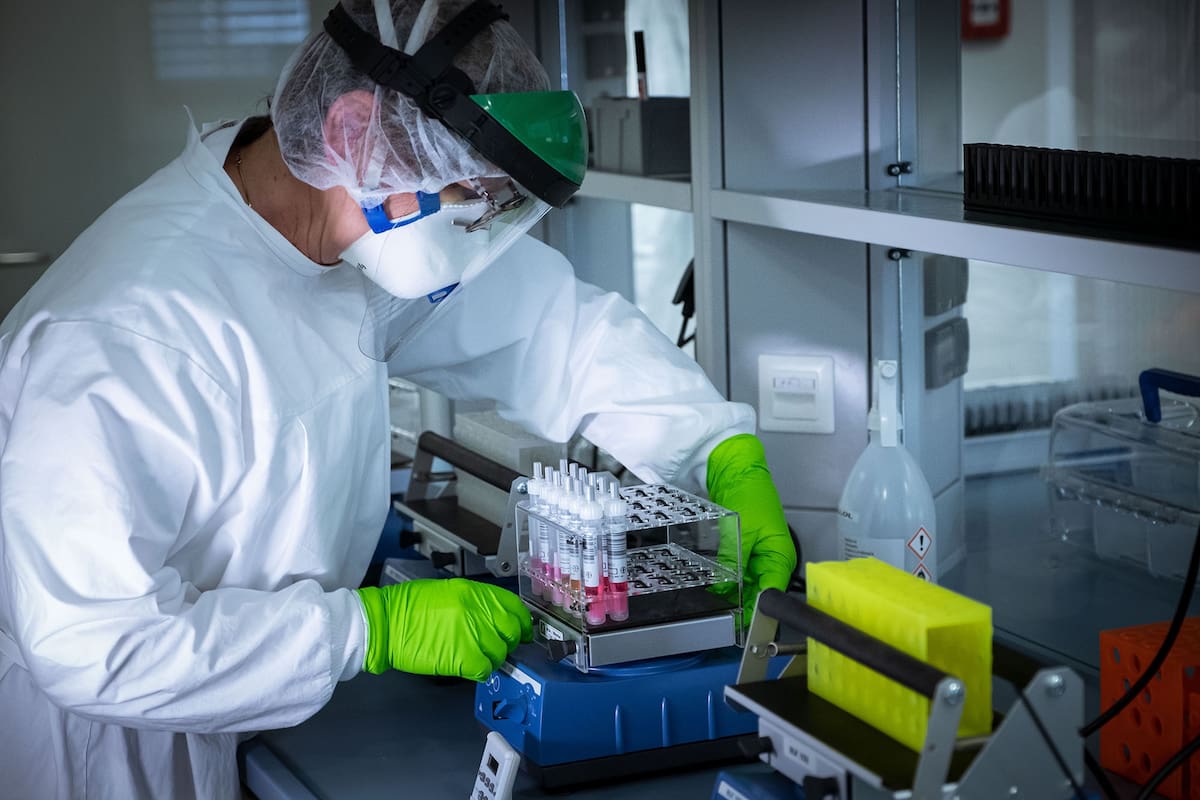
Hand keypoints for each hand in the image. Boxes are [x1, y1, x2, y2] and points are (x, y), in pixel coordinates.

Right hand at [356, 578, 532, 680]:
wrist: (385, 623)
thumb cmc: (408, 607)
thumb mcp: (447, 592)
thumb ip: (474, 602)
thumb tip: (493, 616)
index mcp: (474, 592)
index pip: (513, 606)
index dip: (522, 621)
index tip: (523, 630)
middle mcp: (477, 611)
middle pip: (511, 631)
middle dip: (509, 641)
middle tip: (498, 646)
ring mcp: (472, 634)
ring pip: (500, 653)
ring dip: (492, 658)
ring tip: (477, 657)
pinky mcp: (462, 657)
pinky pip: (484, 669)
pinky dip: (480, 671)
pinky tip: (469, 666)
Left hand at [707, 434, 797, 623]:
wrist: (736, 471)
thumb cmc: (750, 495)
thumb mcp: (741, 533)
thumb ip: (733, 562)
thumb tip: (724, 588)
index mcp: (780, 557)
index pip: (772, 594)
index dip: (757, 611)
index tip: (740, 624)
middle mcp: (772, 560)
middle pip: (758, 592)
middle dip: (741, 604)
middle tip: (722, 617)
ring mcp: (758, 555)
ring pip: (746, 584)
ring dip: (731, 592)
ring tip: (714, 602)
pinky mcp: (745, 550)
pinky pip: (737, 571)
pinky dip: (726, 578)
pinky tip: (713, 584)